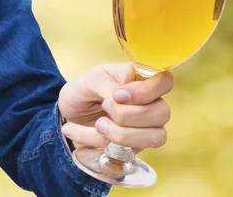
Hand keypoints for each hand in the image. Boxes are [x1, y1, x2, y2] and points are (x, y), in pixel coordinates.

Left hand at [58, 63, 173, 150]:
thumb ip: (109, 84)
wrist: (67, 116)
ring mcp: (147, 128)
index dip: (146, 91)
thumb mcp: (89, 80)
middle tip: (104, 106)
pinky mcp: (135, 147)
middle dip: (128, 115)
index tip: (118, 95)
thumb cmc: (83, 92)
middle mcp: (151, 104)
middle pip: (162, 113)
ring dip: (121, 134)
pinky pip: (128, 151)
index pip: (165, 81)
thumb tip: (124, 94)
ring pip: (155, 137)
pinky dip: (98, 142)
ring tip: (97, 124)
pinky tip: (77, 131)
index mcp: (143, 81)